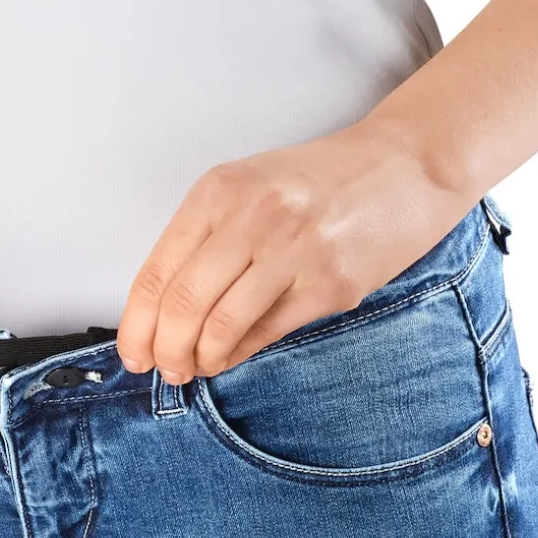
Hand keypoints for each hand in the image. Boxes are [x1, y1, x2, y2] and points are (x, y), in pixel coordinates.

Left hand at [114, 120, 470, 382]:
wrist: (404, 168)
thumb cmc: (320, 182)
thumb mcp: (249, 189)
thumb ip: (205, 240)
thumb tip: (163, 312)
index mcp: (220, 191)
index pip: (157, 273)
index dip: (136, 325)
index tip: (132, 352)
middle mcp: (252, 218)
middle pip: (182, 306)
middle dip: (164, 351)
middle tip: (165, 369)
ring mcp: (293, 251)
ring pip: (220, 327)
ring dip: (200, 360)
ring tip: (195, 368)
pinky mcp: (330, 285)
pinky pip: (266, 333)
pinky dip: (239, 354)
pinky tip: (230, 358)